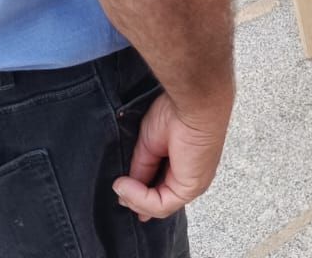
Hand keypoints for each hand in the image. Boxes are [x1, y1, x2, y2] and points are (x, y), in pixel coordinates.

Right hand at [112, 92, 228, 221]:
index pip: (161, 188)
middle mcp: (189, 175)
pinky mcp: (191, 187)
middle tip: (119, 191)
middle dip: (136, 201)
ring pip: (159, 207)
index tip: (122, 194)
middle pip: (159, 201)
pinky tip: (127, 186)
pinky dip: (140, 200)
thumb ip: (141, 169)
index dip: (140, 196)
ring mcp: (192, 183)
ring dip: (134, 199)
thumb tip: (125, 188)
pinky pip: (162, 205)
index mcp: (182, 163)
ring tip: (120, 186)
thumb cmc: (177, 112)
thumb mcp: (149, 145)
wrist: (192, 103)